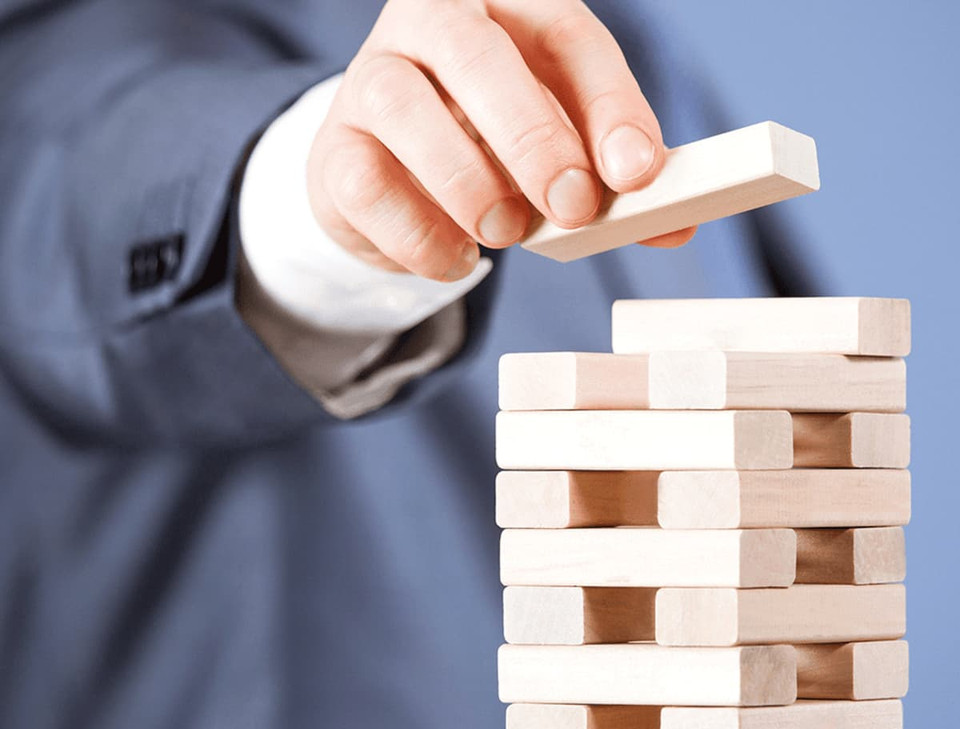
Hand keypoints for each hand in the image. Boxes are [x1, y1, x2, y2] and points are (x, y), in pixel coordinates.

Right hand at [307, 0, 695, 281]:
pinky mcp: (335, 149)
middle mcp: (432, 23)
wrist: (393, 168)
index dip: (609, 105)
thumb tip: (674, 228)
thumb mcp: (559, 147)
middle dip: (534, 140)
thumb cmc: (487, 145)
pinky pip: (371, 189)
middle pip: (478, 57)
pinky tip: (455, 254)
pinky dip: (422, 237)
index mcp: (506, 8)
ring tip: (504, 232)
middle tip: (572, 207)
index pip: (567, 37)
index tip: (639, 174)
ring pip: (409, 114)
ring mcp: (371, 79)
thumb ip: (610, 179)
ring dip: (471, 189)